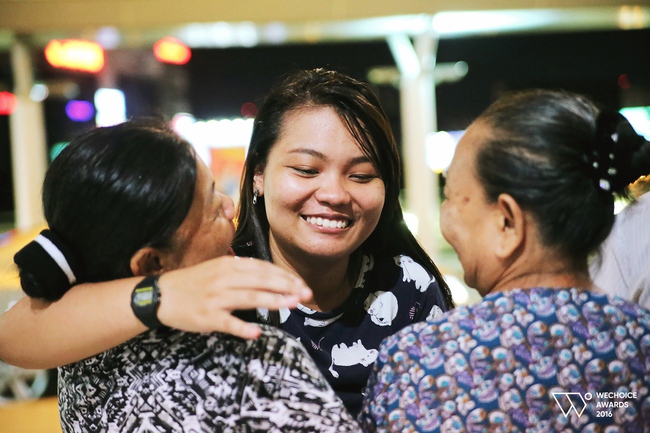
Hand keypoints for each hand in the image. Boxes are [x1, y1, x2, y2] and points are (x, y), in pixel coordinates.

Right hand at [156, 256, 310, 338]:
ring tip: (293, 305)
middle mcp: (225, 279)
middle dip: (287, 286)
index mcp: (229, 265)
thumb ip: (243, 271)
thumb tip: (270, 275)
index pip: (263, 269)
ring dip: (273, 301)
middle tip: (306, 294)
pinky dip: (242, 328)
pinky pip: (227, 323)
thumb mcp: (219, 269)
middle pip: (261, 281)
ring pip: (249, 298)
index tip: (301, 284)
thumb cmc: (194, 283)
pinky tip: (257, 333)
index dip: (284, 276)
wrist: (162, 295)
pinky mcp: (207, 317)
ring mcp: (216, 298)